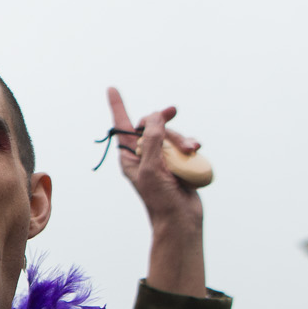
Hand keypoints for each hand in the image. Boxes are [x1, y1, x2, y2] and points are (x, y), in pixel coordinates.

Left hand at [106, 88, 203, 230]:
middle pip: (152, 126)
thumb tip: (155, 117)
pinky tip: (196, 150)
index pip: (122, 127)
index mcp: (130, 157)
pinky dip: (190, 144)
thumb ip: (153, 141)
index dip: (117, 107)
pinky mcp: (178, 163)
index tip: (111, 88)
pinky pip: (184, 145)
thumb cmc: (160, 199)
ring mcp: (162, 159)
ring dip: (182, 138)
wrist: (181, 220)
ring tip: (191, 150)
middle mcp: (144, 156)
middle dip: (165, 123)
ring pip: (172, 135)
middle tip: (173, 111)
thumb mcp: (152, 168)